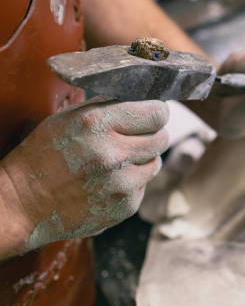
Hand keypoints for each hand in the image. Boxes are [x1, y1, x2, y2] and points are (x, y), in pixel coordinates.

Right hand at [0, 97, 168, 255]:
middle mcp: (113, 154)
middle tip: (133, 138)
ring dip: (142, 159)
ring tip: (114, 162)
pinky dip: (131, 182)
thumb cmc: (43, 155)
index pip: (157, 112)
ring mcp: (121, 183)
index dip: (156, 112)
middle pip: (162, 137)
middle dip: (151, 135)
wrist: (22, 203)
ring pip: (156, 162)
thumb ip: (109, 107)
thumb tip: (144, 100)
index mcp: (97, 124)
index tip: (151, 114)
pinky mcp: (125, 205)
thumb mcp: (69, 118)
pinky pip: (144, 185)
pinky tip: (107, 182)